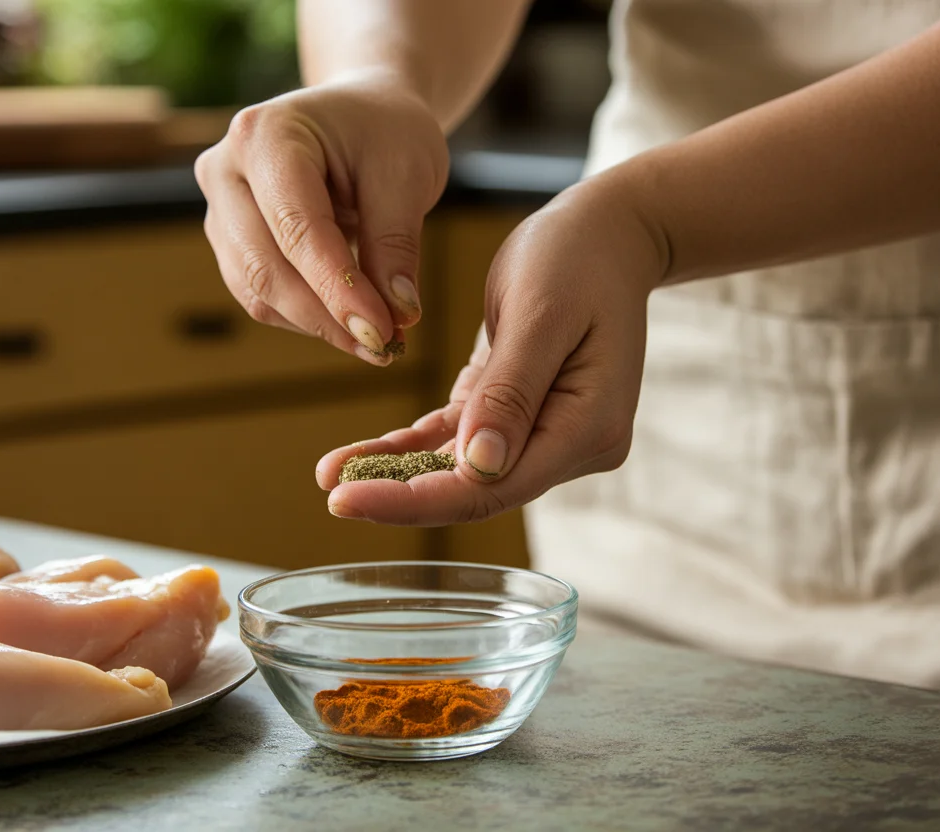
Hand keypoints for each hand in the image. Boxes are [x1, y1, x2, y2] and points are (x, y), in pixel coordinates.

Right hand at [195, 72, 449, 364]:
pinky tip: (350, 321)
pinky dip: (306, 317)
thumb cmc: (386, 131)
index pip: (298, 230)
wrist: (363, 114)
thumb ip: (397, 245)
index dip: (339, 290)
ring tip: (377, 338)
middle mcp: (225, 169)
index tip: (382, 333)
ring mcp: (219, 207)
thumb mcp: (407, 173)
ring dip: (317, 324)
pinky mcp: (229, 240)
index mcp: (265, 135)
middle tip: (385, 348)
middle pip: (265, 267)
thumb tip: (398, 316)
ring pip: (257, 290)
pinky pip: (260, 295)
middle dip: (326, 317)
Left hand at [316, 181, 665, 523]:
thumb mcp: (539, 313)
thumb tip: (477, 464)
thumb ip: (511, 392)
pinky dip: (411, 448)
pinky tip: (360, 456)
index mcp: (588, 426)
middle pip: (476, 489)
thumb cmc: (579, 256)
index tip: (351, 499)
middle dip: (400, 494)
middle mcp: (572, 444)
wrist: (608, 233)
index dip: (419, 500)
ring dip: (397, 475)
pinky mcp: (518, 415)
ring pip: (461, 470)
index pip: (494, 485)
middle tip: (330, 493)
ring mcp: (547, 434)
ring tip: (332, 474)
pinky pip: (457, 440)